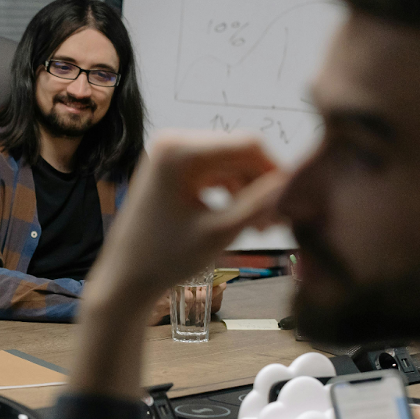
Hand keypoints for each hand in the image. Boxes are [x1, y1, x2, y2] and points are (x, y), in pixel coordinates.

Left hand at [73, 133, 285, 397]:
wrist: (125, 276)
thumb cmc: (166, 258)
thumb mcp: (221, 231)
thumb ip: (259, 203)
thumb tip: (294, 182)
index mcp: (179, 150)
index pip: (247, 145)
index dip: (276, 171)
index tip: (293, 202)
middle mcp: (172, 142)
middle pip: (238, 151)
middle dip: (261, 184)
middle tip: (276, 223)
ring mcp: (169, 154)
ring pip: (228, 162)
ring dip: (248, 189)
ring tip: (261, 228)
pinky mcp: (170, 168)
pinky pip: (213, 171)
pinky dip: (230, 191)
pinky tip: (242, 219)